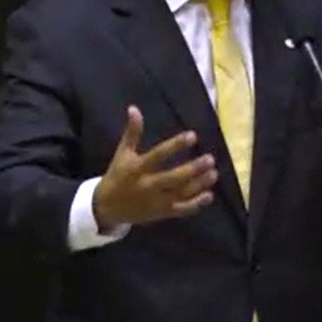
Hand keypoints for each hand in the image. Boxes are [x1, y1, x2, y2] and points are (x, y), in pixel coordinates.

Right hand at [93, 106, 217, 229]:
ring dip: (199, 184)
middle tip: (210, 158)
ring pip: (181, 194)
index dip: (176, 145)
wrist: (107, 208)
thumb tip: (134, 108)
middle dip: (193, 169)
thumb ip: (131, 132)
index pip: (159, 155)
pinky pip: (181, 210)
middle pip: (174, 178)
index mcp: (137, 169)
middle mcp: (147, 186)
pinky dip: (196, 204)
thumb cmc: (117, 176)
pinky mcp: (161, 213)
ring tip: (214, 173)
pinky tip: (209, 195)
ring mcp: (156, 202)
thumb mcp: (122, 153)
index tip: (193, 136)